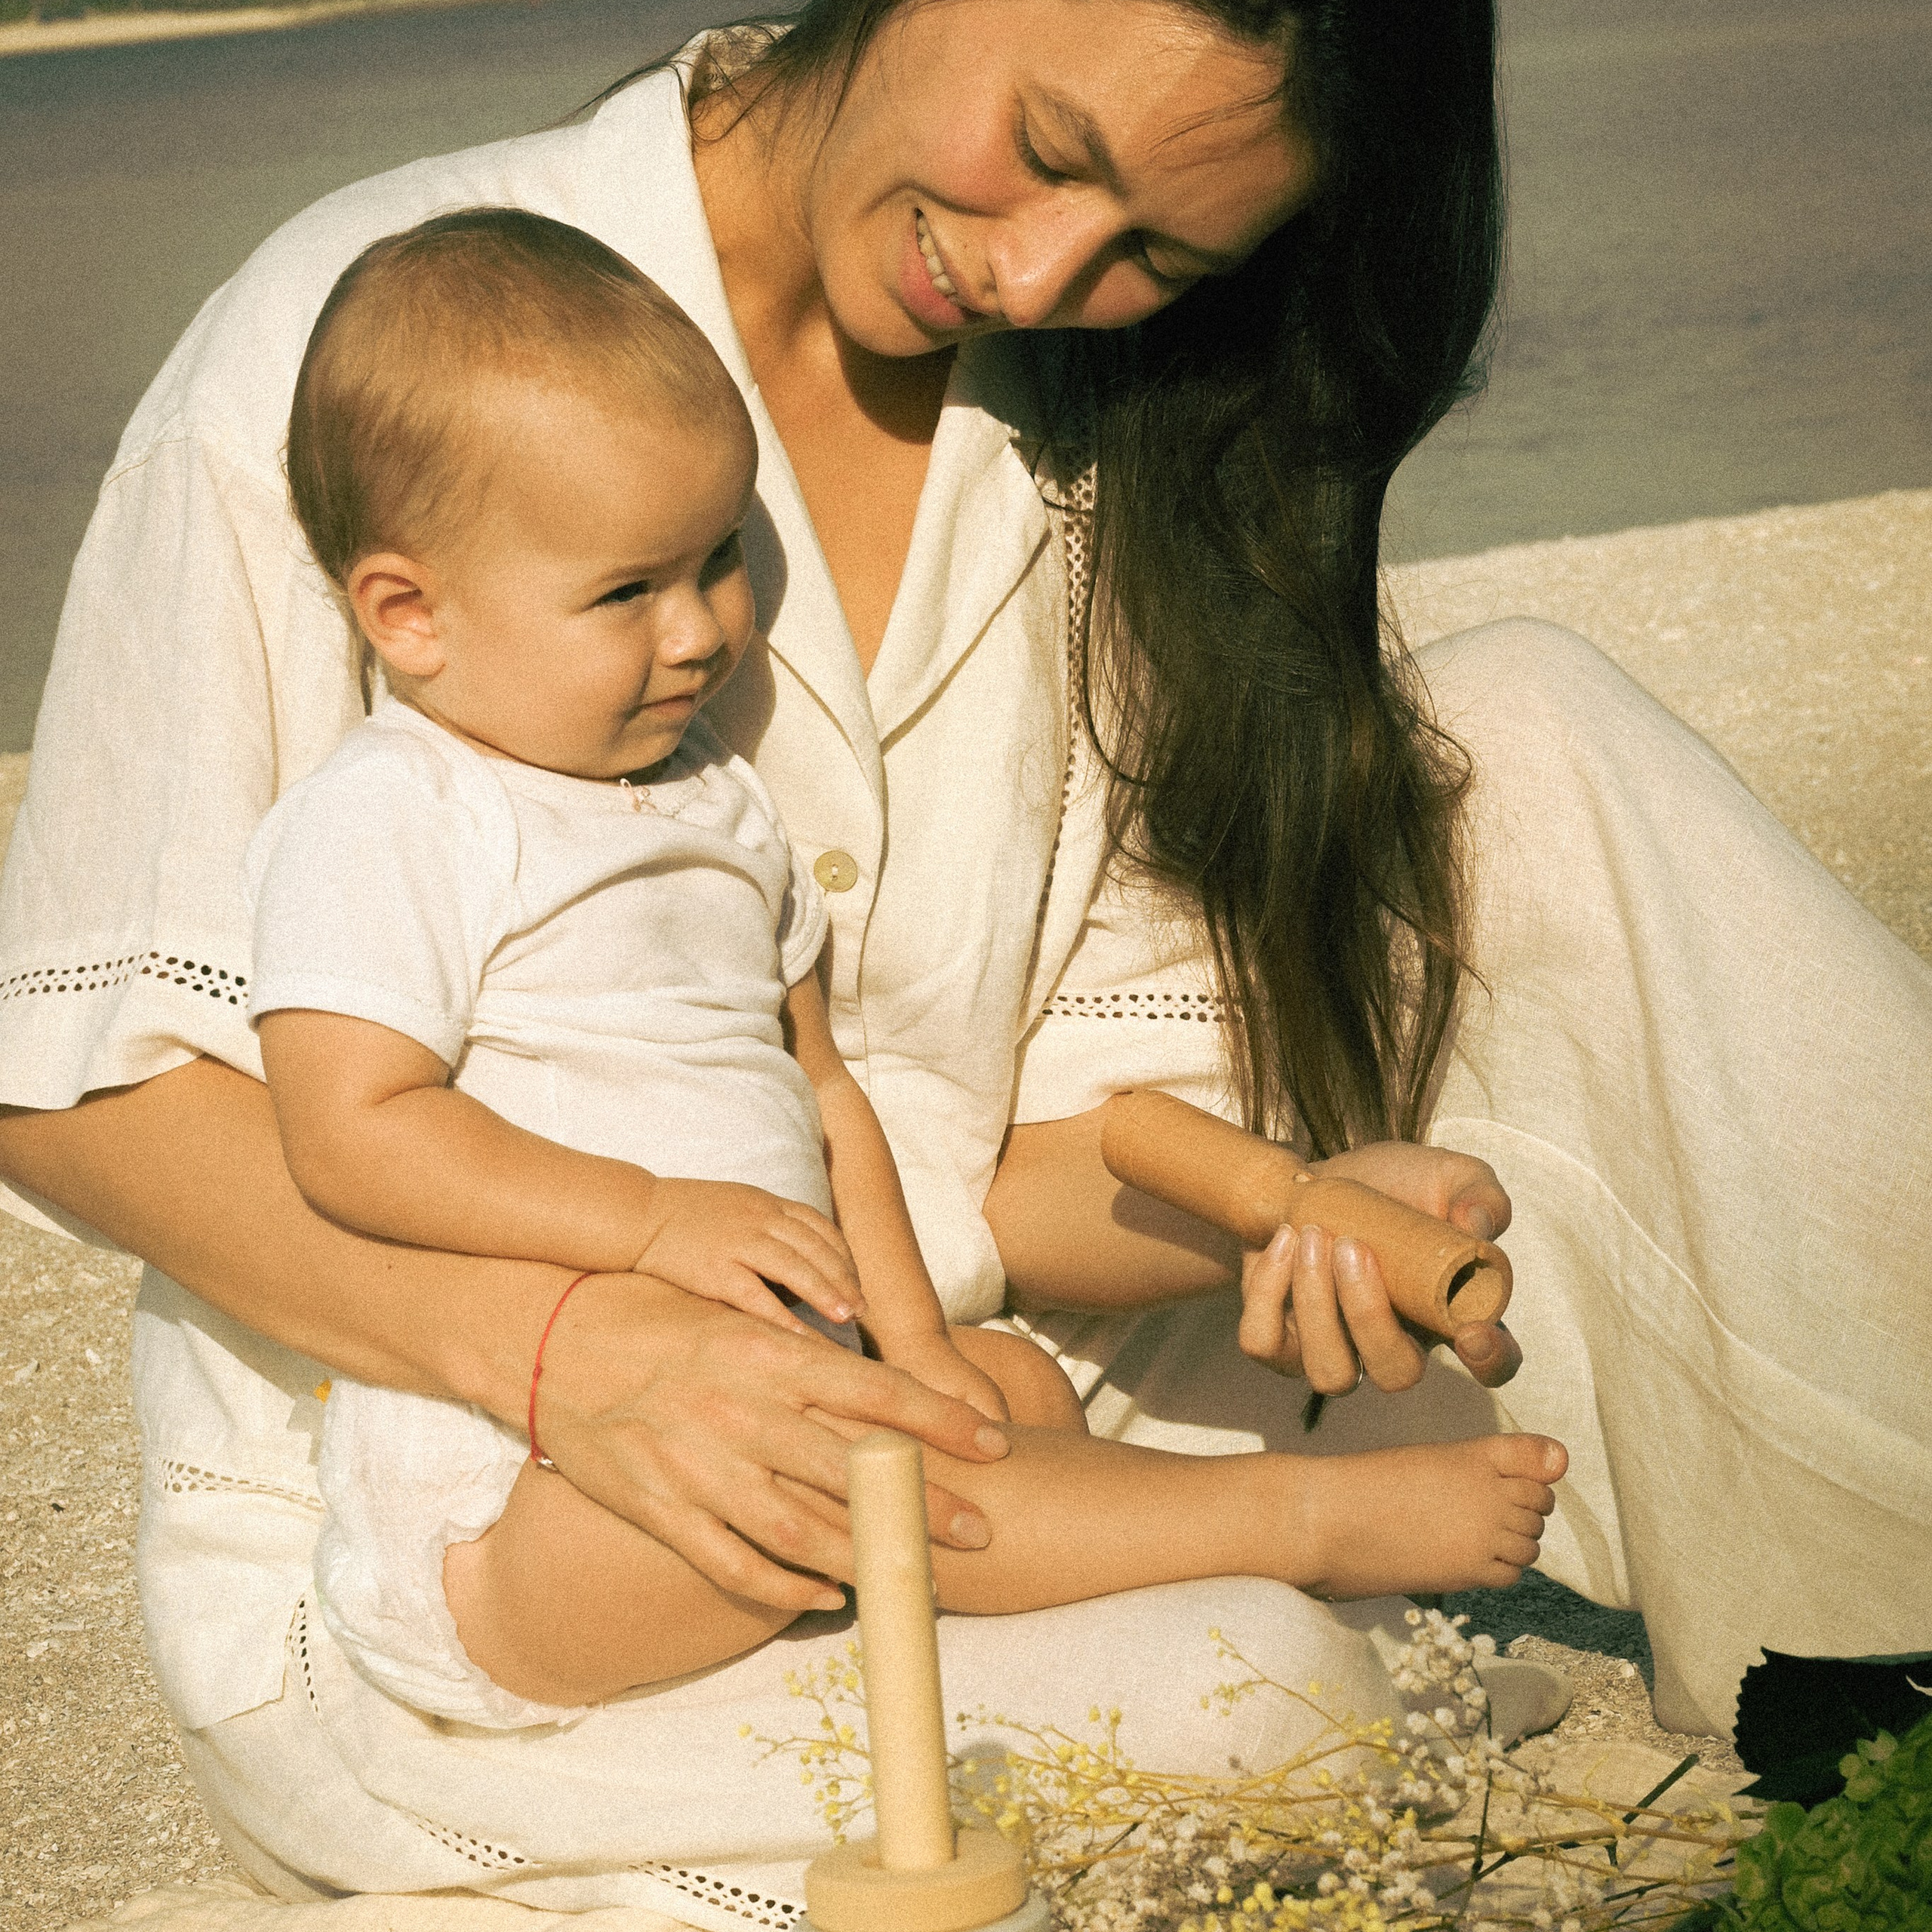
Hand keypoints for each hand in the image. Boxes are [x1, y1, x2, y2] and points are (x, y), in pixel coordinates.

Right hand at [529, 1272, 1011, 1610]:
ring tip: (915, 1580)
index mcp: (765, 1352)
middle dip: (926, 1507)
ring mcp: (700, 1466)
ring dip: (866, 1560)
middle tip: (983, 1532)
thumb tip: (874, 1383)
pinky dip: (784, 1588)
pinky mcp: (660, 1509)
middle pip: (854, 1471)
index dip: (941, 1422)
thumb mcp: (733, 1314)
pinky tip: (825, 1599)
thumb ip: (800, 1353)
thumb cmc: (651, 1314)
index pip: (875, 1390)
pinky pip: (733, 1563)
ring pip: (802, 1530)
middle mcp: (741, 1410)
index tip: (995, 1446)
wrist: (546, 1337)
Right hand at [634, 1178, 864, 1335]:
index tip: (857, 1282)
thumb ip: (771, 1225)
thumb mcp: (738, 1206)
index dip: (844, 1256)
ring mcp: (737, 1242)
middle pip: (816, 1248)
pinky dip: (782, 1316)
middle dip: (845, 1279)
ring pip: (796, 1267)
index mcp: (767, 1203)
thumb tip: (805, 1258)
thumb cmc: (688, 1217)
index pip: (820, 1227)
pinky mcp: (714, 1269)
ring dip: (826, 1293)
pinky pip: (756, 1295)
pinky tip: (801, 1336)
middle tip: (863, 1309)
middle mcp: (758, 1218)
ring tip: (846, 1318)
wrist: (637, 1215)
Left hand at [1235, 1141, 1521, 1391]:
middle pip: (1395, 1374)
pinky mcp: (1279, 1339)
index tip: (1469, 1332)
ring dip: (1317, 1305)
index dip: (1489, 1360)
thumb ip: (1479, 1196)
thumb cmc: (1388, 1184)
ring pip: (1330, 1373)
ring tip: (1313, 1234)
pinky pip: (1267, 1343)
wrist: (1311, 1178)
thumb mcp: (1445, 1175)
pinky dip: (1268, 1291)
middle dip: (1370, 1316)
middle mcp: (1395, 1345)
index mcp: (1449, 1313)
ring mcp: (1335, 1350)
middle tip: (1351, 1246)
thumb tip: (1477, 1229)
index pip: (1490, 1364)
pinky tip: (1284, 1238)